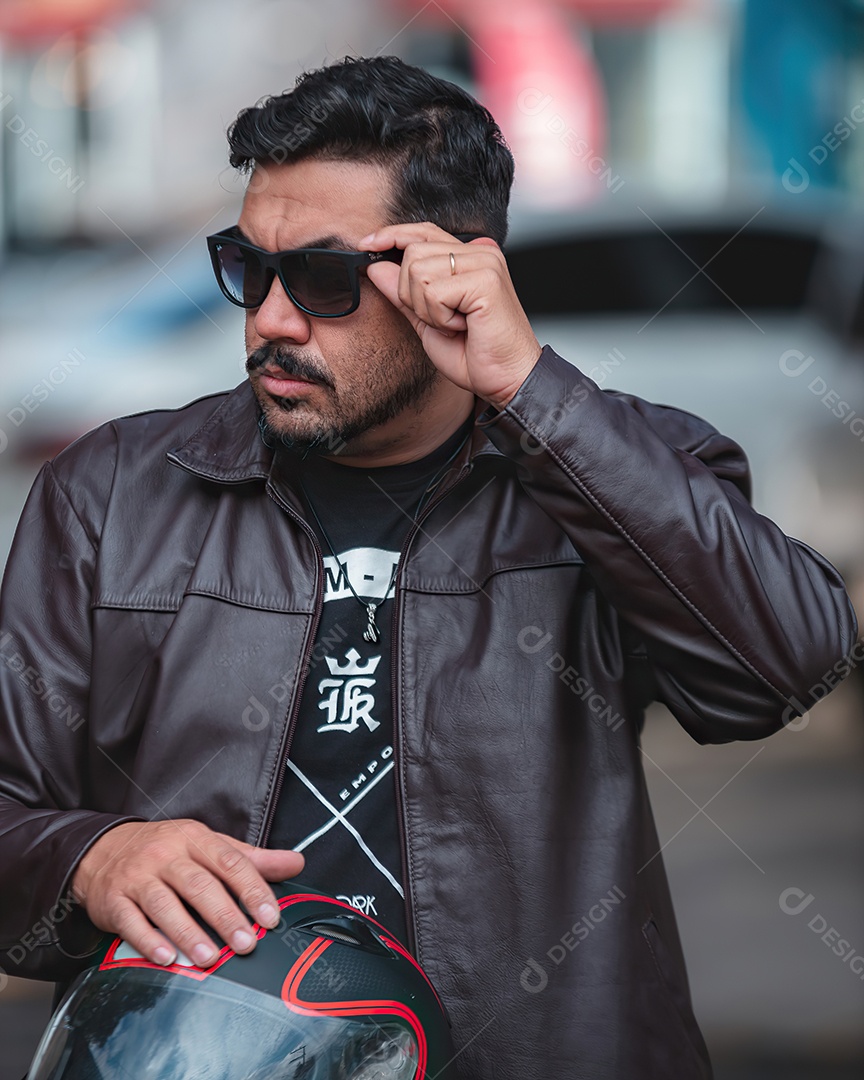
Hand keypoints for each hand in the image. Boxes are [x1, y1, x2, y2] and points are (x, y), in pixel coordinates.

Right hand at [71, 820, 303, 966]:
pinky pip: (131, 921)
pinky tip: (166, 958)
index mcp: (195, 838)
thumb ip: (252, 859)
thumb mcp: (209, 846)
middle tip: (247, 943)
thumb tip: (296, 862)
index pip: (230, 862)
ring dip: (188, 933)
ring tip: (209, 957)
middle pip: (200, 885)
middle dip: (225, 916)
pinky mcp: (114, 899)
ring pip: (165, 904)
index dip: (252, 889)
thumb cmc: (168, 852)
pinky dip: (149, 940)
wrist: (104, 850)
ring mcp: (138, 876)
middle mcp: (166, 854)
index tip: (271, 917)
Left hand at [360, 222, 541, 408]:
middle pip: (413, 252)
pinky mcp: (486, 280)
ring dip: (428, 309)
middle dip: (413, 294)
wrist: (508, 380)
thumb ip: (403, 293)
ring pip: (419, 271)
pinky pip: (434, 292)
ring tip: (455, 324)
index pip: (424, 231)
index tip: (367, 244)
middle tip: (443, 320)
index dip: (393, 235)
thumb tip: (376, 265)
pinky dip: (440, 317)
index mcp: (471, 257)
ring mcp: (485, 263)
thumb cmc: (476, 355)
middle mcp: (481, 252)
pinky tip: (463, 327)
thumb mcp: (428, 321)